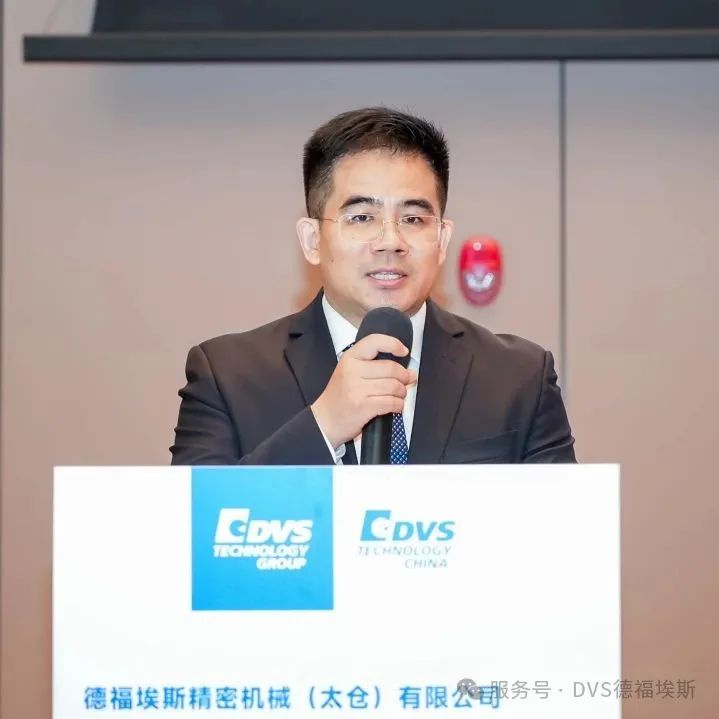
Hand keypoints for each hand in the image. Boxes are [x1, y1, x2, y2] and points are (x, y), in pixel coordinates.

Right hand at [310, 333, 417, 448]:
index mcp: (350, 358)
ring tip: (398, 396)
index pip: (375, 342)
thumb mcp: (349, 373)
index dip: (393, 344)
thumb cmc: (340, 397)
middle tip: (407, 381)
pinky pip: (392, 402)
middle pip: (391, 368)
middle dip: (405, 376)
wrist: (324, 420)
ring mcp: (357, 389)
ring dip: (402, 393)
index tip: (403, 351)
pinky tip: (395, 406)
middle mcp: (352, 371)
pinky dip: (398, 405)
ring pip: (394, 386)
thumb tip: (408, 371)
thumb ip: (374, 367)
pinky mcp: (363, 406)